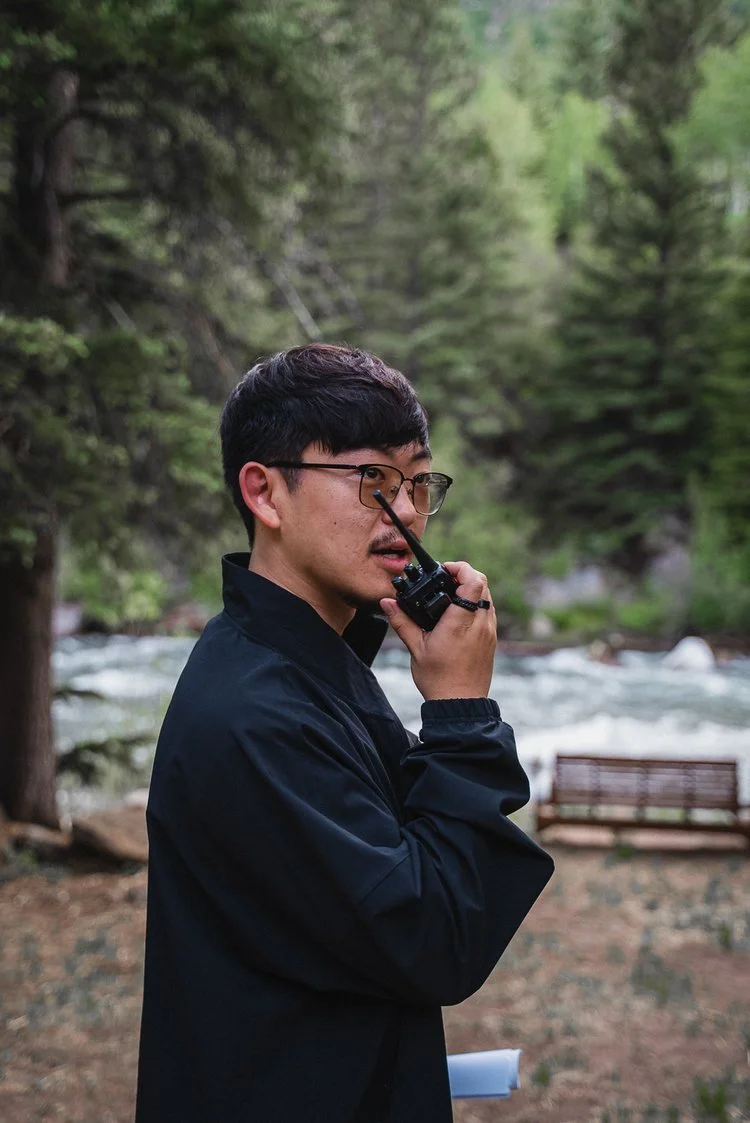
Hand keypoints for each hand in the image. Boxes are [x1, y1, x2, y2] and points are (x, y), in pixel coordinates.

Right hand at [380, 561, 496, 700]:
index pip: (473, 582)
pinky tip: (458, 613)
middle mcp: (480, 624)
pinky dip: (476, 603)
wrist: (460, 704)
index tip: (444, 569)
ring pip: (487, 596)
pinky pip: (488, 611)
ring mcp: (489, 632)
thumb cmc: (438, 679)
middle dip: (464, 575)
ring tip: (449, 595)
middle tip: (444, 579)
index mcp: (460, 623)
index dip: (461, 568)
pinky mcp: (491, 639)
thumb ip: (402, 621)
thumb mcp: (416, 648)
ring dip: (471, 589)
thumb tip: (388, 602)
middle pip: (482, 583)